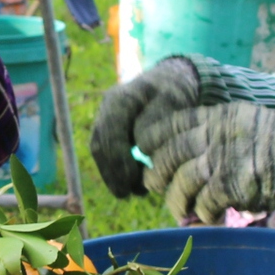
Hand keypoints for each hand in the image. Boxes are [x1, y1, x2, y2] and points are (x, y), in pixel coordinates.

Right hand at [88, 55, 198, 197]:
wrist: (170, 80)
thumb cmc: (175, 92)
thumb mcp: (173, 101)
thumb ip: (156, 120)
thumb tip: (140, 145)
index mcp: (120, 99)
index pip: (110, 132)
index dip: (118, 159)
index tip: (133, 180)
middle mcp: (107, 108)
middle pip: (100, 145)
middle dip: (112, 173)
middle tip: (128, 194)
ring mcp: (105, 118)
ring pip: (100, 152)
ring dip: (112, 175)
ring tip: (133, 192)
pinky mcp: (110, 130)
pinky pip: (106, 153)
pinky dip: (116, 171)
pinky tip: (133, 183)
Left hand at [136, 102, 274, 221]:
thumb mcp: (242, 119)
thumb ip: (212, 129)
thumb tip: (179, 151)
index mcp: (213, 117)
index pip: (166, 125)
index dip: (150, 141)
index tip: (147, 152)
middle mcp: (211, 137)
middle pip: (165, 158)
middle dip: (156, 176)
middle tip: (157, 186)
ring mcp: (219, 162)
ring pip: (179, 186)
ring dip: (178, 202)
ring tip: (182, 210)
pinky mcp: (229, 188)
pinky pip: (203, 205)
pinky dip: (204, 214)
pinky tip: (212, 215)